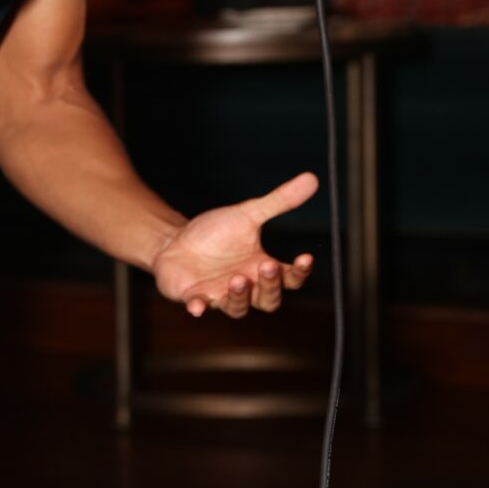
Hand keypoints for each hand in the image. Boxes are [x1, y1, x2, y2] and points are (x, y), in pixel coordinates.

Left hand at [152, 171, 317, 318]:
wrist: (176, 242)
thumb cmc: (215, 233)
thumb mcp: (247, 215)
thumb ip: (279, 202)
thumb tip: (312, 178)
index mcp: (261, 269)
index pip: (290, 279)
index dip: (300, 272)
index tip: (305, 257)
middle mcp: (246, 288)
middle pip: (269, 300)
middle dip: (270, 286)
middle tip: (268, 266)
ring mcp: (220, 295)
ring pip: (238, 308)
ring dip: (240, 296)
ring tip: (237, 279)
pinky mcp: (195, 297)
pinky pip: (199, 307)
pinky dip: (199, 308)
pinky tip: (197, 306)